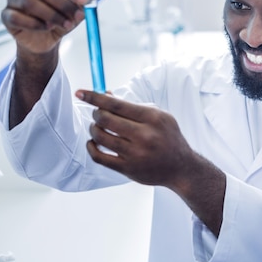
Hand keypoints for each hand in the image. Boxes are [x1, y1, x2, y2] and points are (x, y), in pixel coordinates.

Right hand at [1, 0, 107, 54]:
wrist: (47, 38)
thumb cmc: (62, 15)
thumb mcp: (79, 6)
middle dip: (64, 3)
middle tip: (78, 17)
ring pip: (30, 2)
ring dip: (52, 15)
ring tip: (66, 24)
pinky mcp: (7, 15)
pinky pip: (17, 17)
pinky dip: (36, 24)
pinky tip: (47, 28)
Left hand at [76, 90, 197, 187]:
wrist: (181, 167)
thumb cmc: (169, 138)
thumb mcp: (159, 117)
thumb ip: (133, 107)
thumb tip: (105, 96)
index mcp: (153, 118)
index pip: (117, 105)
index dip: (95, 97)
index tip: (80, 93)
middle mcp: (144, 136)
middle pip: (106, 119)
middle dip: (96, 113)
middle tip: (98, 113)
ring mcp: (135, 154)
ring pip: (100, 136)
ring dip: (94, 129)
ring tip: (98, 127)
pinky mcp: (128, 169)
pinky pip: (99, 157)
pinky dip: (91, 147)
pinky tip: (94, 142)